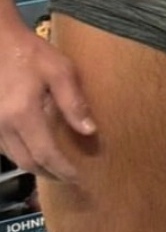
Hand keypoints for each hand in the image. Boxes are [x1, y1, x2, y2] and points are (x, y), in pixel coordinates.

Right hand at [0, 22, 95, 180]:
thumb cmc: (30, 52)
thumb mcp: (60, 70)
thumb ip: (74, 101)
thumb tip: (90, 130)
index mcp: (23, 115)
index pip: (46, 154)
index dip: (63, 170)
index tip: (79, 178)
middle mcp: (4, 125)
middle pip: (28, 162)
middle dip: (50, 174)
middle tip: (70, 177)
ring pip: (14, 157)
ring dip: (35, 166)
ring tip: (56, 167)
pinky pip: (5, 147)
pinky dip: (22, 154)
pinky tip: (35, 150)